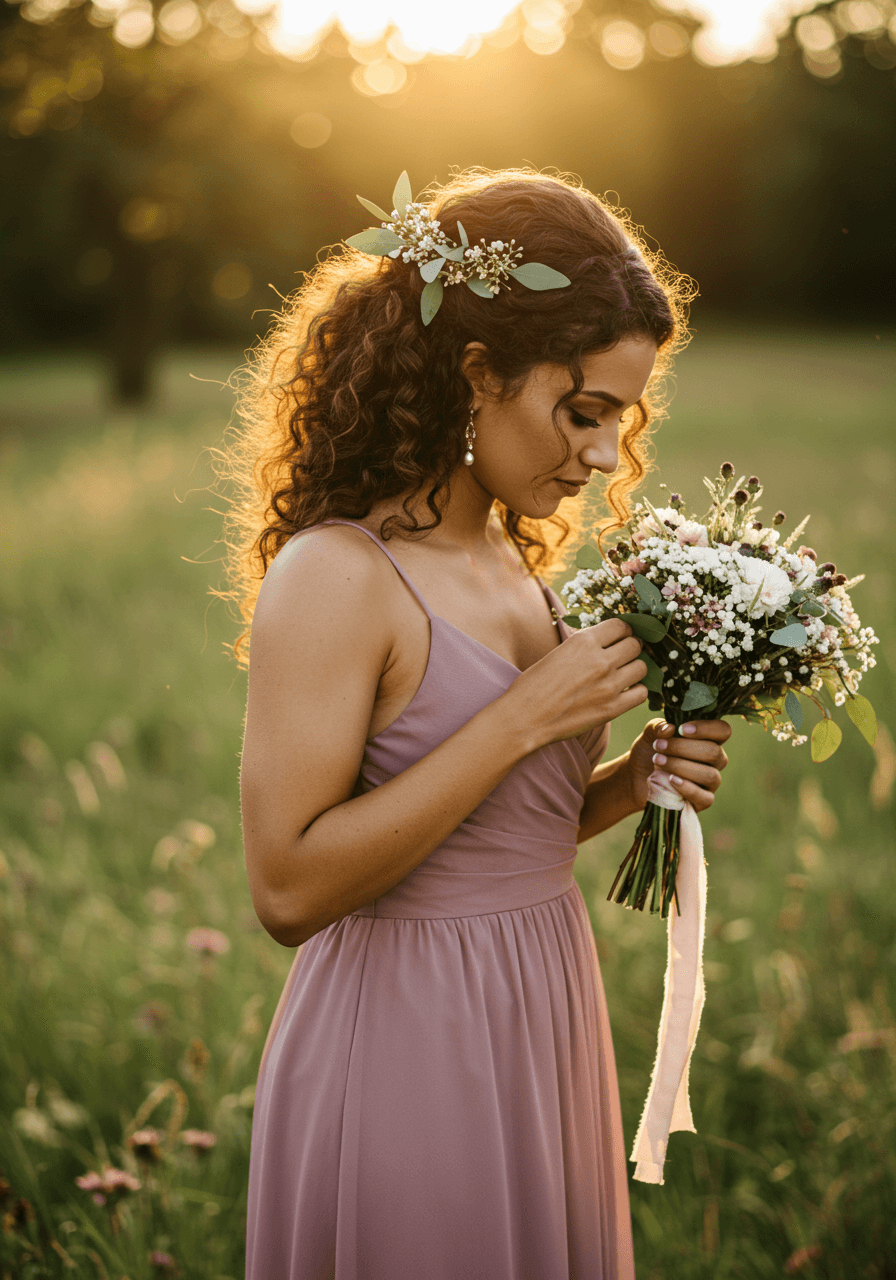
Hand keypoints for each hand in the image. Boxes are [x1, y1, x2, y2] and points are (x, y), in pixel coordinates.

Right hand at [508, 617, 647, 749]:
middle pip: (635, 645)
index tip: (620, 638)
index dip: (623, 631)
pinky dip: (637, 691)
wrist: (524, 717)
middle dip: (630, 648)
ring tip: (624, 674)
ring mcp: (609, 685)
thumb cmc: (534, 685)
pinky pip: (642, 693)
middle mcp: (600, 660)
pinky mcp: (612, 708)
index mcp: (583, 641)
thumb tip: (606, 642)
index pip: (621, 625)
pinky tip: (625, 692)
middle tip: (623, 656)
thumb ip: (584, 646)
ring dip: (634, 668)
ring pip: (642, 667)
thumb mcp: (559, 652)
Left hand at [626, 717, 730, 813]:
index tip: (681, 729)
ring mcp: (710, 782)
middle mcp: (714, 761)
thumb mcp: (649, 735)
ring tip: (658, 761)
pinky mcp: (702, 802)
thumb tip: (670, 728)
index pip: (723, 730)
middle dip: (683, 748)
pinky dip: (688, 788)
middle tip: (659, 745)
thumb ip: (657, 727)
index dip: (707, 728)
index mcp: (708, 740)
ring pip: (709, 775)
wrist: (635, 778)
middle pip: (714, 752)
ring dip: (681, 766)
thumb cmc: (649, 752)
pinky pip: (706, 798)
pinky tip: (671, 780)